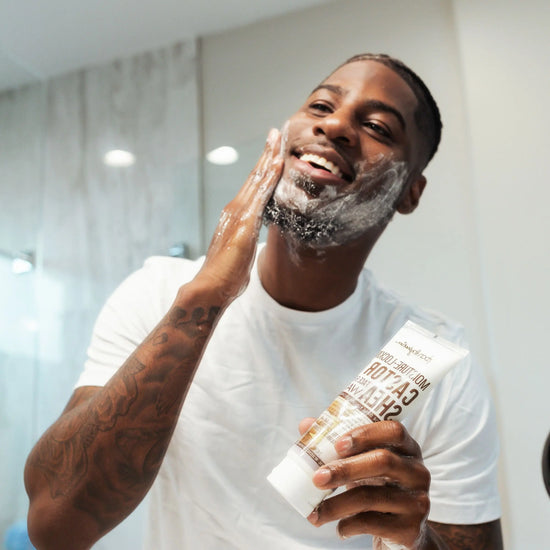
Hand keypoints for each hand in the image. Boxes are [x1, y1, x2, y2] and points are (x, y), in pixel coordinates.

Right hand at [196, 128, 282, 301]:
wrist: (210, 287)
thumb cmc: (225, 276)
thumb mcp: (239, 255)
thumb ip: (244, 244)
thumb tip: (247, 245)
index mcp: (235, 217)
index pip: (252, 188)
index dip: (262, 169)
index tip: (272, 152)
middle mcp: (234, 209)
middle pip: (254, 177)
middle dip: (265, 153)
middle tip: (275, 133)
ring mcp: (238, 214)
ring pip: (257, 179)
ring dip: (268, 157)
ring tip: (277, 138)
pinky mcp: (244, 222)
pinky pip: (260, 194)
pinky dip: (269, 176)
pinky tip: (277, 163)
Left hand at [300, 419, 430, 547]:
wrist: (402, 532)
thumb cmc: (377, 486)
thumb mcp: (362, 463)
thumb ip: (337, 443)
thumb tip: (305, 424)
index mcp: (406, 448)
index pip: (394, 430)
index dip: (366, 433)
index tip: (337, 444)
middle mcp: (417, 471)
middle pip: (382, 461)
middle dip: (344, 469)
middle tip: (317, 478)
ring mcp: (417, 500)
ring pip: (372, 496)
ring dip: (337, 504)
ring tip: (315, 512)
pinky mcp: (411, 528)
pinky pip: (373, 524)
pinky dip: (349, 525)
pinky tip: (339, 528)